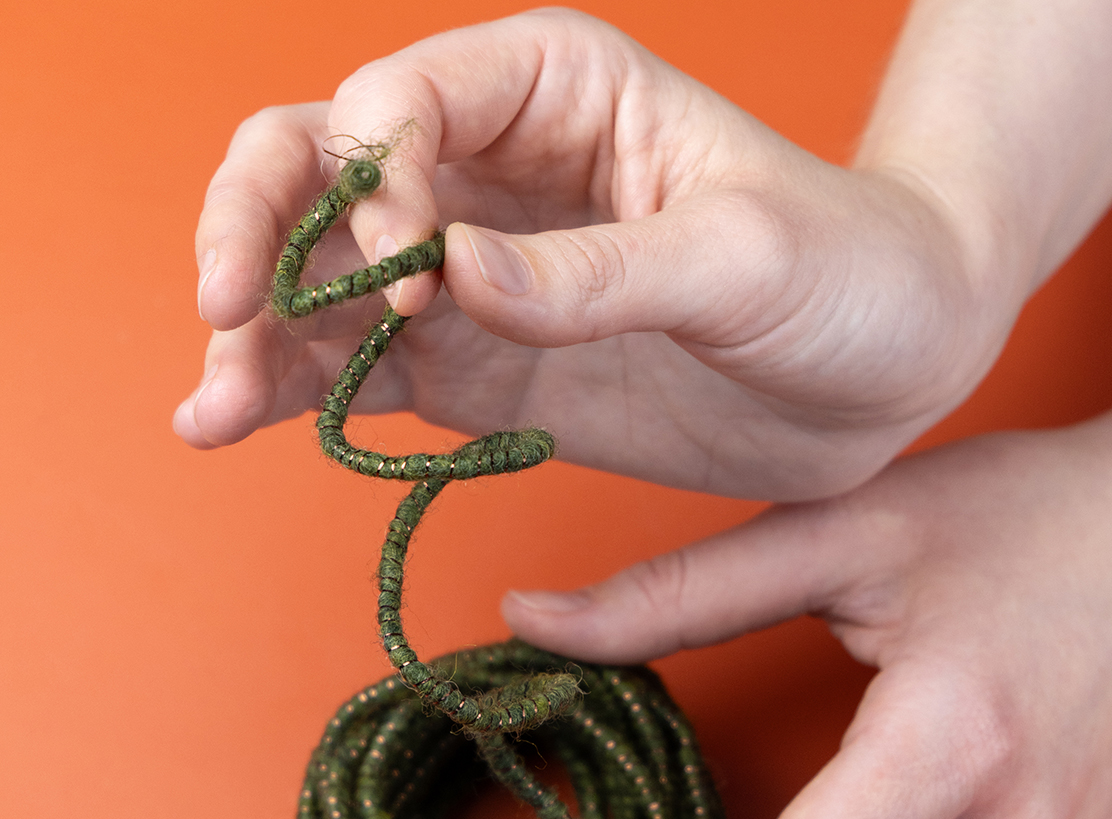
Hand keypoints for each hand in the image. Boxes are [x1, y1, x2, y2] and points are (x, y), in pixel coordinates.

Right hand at [177, 8, 1018, 499]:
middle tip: (229, 311)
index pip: (398, 105)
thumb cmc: (849, 274)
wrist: (886, 370)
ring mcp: (477, 277)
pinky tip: (242, 423)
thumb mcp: (743, 257)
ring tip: (214, 406)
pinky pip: (369, 371)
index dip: (369, 186)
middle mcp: (492, 173)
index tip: (408, 282)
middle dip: (259, 233)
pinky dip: (303, 394)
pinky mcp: (484, 367)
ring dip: (257, 332)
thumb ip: (598, 271)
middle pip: (319, 171)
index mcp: (554, 92)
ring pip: (324, 282)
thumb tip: (451, 280)